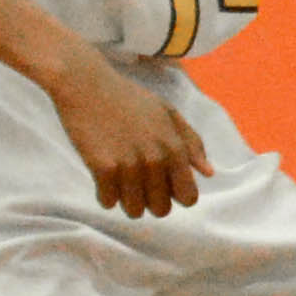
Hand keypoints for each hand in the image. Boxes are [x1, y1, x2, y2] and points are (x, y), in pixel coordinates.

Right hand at [54, 42, 210, 218]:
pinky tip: (103, 176)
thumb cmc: (128, 99)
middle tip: (137, 182)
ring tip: (120, 179)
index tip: (162, 188)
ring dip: (126, 200)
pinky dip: (105, 195)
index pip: (188, 197)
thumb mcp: (168, 114)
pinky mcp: (103, 167)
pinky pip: (107, 202)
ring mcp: (129, 164)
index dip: (175, 197)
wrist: (86, 85)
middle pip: (161, 209)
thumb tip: (209, 173)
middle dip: (150, 201)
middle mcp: (156, 159)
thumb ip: (191, 144)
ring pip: (134, 210)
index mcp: (176, 147)